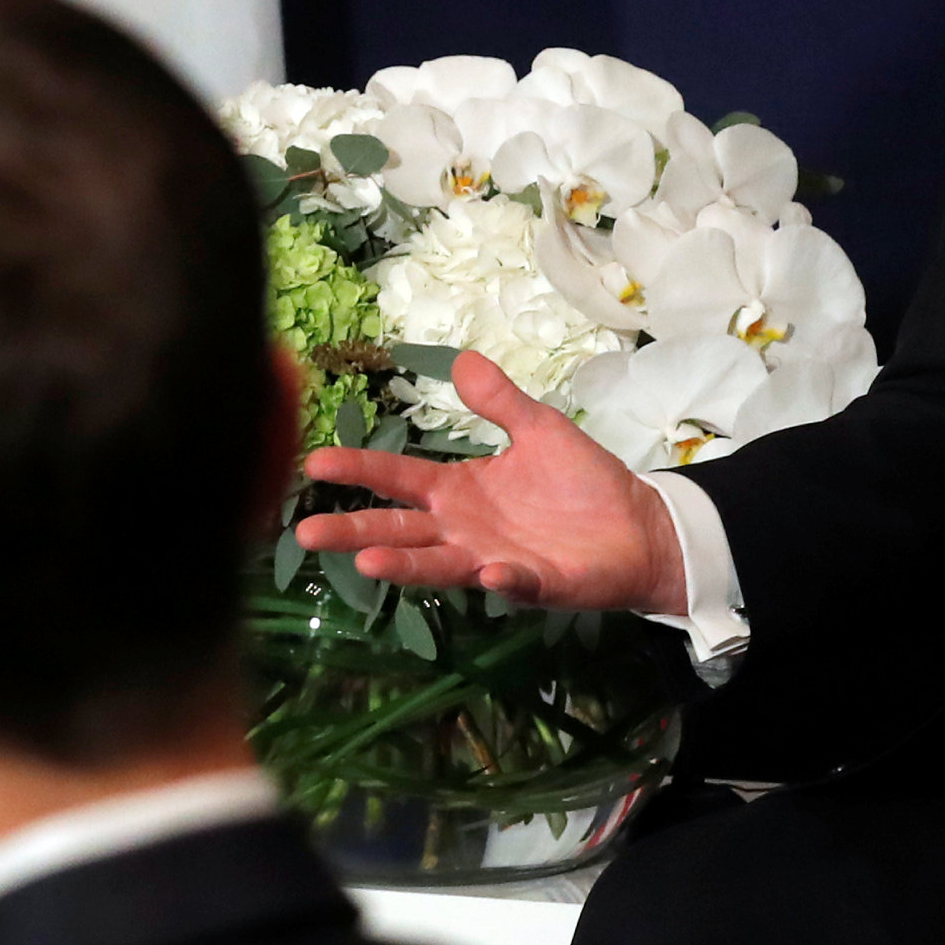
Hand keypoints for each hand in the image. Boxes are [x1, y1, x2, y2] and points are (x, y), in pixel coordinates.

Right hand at [292, 351, 686, 615]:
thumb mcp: (538, 429)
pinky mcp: (537, 584)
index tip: (315, 461)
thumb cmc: (582, 482)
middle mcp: (464, 530)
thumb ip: (499, 401)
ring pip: (439, 565)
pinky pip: (515, 584)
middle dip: (354, 530)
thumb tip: (460, 360)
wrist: (639, 525)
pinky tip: (484, 575)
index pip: (399, 477)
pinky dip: (501, 582)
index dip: (360, 468)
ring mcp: (494, 561)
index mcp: (459, 490)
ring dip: (406, 565)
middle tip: (305, 533)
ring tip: (369, 562)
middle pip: (400, 529)